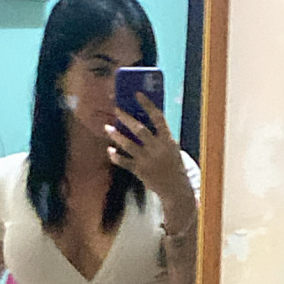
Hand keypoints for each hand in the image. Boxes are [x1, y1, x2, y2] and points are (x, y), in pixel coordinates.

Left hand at [106, 94, 192, 212]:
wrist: (176, 189)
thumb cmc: (173, 164)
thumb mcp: (170, 148)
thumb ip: (157, 136)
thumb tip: (138, 121)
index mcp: (168, 140)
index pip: (158, 117)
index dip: (147, 104)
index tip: (137, 93)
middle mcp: (157, 149)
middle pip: (139, 129)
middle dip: (126, 118)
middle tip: (116, 109)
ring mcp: (147, 161)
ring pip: (128, 145)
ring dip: (116, 136)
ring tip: (107, 127)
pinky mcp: (140, 172)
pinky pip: (124, 162)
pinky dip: (116, 156)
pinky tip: (110, 150)